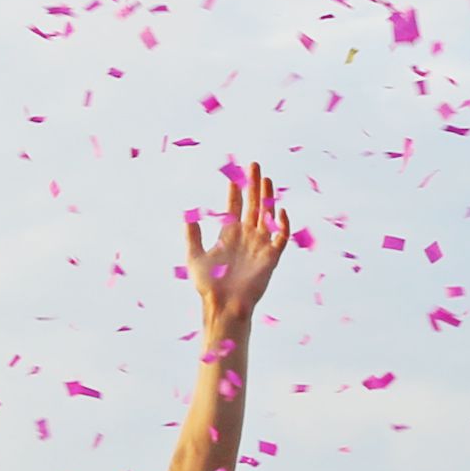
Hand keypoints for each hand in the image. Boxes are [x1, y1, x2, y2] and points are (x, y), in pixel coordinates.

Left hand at [184, 163, 287, 335]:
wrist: (224, 305)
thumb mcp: (194, 257)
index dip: (235, 190)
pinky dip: (281, 224)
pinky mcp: (271, 257)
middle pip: (253, 205)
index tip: (234, 174)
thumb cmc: (208, 285)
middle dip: (253, 185)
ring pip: (267, 215)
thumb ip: (192, 236)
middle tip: (254, 165)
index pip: (234, 207)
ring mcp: (260, 246)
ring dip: (267, 197)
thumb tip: (187, 214)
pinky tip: (279, 211)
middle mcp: (246, 237)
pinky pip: (280, 237)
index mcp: (229, 235)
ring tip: (266, 179)